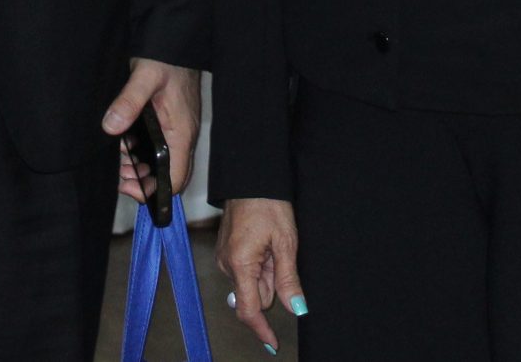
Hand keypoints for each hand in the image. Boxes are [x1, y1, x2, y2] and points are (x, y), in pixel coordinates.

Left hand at [103, 57, 201, 204]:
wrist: (176, 39)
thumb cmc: (167, 56)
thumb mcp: (145, 76)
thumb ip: (129, 101)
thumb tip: (111, 126)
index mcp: (181, 132)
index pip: (177, 177)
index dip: (156, 191)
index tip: (130, 187)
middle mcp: (182, 135)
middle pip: (168, 174)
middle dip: (142, 182)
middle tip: (117, 177)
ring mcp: (176, 129)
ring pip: (160, 163)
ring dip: (139, 169)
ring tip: (117, 164)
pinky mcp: (168, 122)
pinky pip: (156, 148)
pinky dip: (140, 153)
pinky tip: (122, 146)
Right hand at [216, 197, 305, 352]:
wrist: (251, 176)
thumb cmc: (268, 203)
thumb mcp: (286, 242)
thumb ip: (288, 279)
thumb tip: (295, 308)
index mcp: (240, 264)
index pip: (249, 309)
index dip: (262, 330)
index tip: (273, 344)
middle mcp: (227, 264)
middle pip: (253, 295)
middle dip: (272, 285)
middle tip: (282, 254)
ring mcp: (225, 257)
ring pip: (251, 281)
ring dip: (266, 273)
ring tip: (275, 243)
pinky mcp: (226, 250)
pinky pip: (245, 269)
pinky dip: (259, 264)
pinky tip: (267, 242)